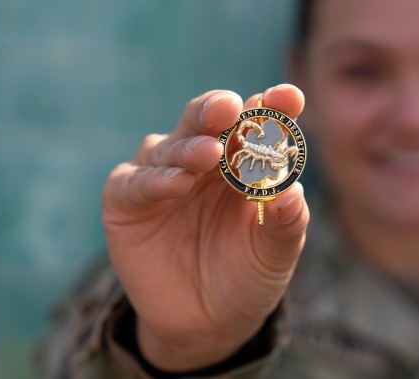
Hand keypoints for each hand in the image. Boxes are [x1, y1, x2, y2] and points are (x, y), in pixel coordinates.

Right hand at [102, 84, 308, 371]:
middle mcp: (202, 158)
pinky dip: (157, 180)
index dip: (273, 108)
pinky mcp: (126, 198)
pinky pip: (138, 182)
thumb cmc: (246, 275)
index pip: (258, 124)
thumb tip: (292, 191)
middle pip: (208, 120)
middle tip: (232, 107)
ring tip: (211, 153)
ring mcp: (163, 173)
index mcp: (243, 159)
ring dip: (191, 147)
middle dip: (219, 109)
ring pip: (174, 146)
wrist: (207, 322)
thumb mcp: (273, 253)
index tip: (289, 97)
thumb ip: (286, 222)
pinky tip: (178, 182)